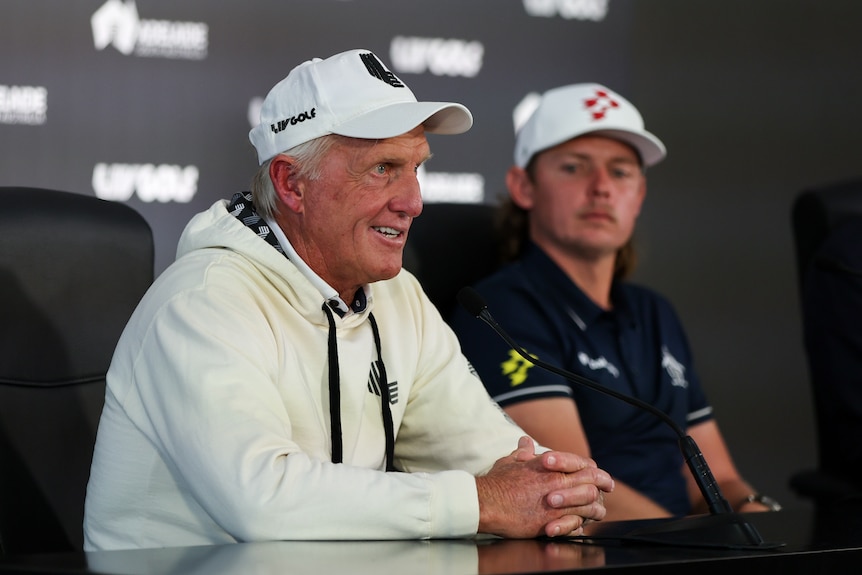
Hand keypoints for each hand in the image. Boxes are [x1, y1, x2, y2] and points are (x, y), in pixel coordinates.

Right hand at [475, 436, 613, 537]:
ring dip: (595, 508)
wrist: (486, 502)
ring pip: (588, 504)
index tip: (598, 473)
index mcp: (549, 467)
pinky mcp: (550, 522)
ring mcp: (555, 503)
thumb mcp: (511, 462)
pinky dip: (580, 525)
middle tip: (608, 488)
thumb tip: (525, 442)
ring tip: (598, 512)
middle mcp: (556, 483)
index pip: (581, 464)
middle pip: (591, 481)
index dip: (593, 469)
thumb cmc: (497, 482)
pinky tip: (581, 527)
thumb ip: (523, 453)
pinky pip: (574, 524)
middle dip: (603, 485)